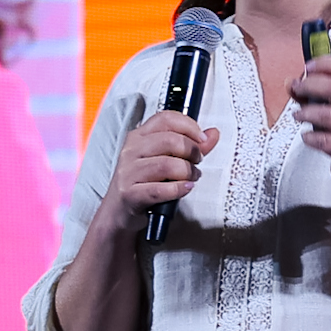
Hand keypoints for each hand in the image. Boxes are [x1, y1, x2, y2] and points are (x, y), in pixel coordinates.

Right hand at [101, 108, 218, 233]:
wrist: (118, 211)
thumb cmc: (143, 182)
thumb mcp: (165, 160)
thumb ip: (191, 146)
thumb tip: (213, 134)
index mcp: (139, 137)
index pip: (165, 119)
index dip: (189, 126)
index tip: (202, 139)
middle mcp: (131, 151)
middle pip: (169, 140)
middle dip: (192, 151)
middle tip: (197, 161)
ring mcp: (128, 172)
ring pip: (166, 165)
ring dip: (187, 172)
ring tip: (192, 177)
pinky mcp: (130, 194)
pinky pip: (160, 189)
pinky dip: (178, 189)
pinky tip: (185, 188)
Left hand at [290, 57, 330, 191]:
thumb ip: (316, 96)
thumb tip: (291, 83)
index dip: (328, 64)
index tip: (308, 66)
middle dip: (311, 86)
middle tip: (297, 89)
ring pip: (328, 114)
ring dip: (307, 112)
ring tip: (298, 115)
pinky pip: (325, 140)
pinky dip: (310, 137)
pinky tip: (307, 136)